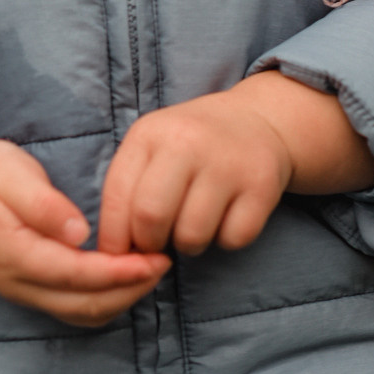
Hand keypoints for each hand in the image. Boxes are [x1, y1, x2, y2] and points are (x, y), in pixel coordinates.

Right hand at [0, 134, 170, 326]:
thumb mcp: (10, 173)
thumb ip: (43, 203)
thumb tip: (78, 231)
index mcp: (13, 254)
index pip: (74, 274)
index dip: (117, 272)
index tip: (152, 258)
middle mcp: (18, 283)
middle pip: (82, 304)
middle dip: (128, 289)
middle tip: (163, 262)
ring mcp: (24, 292)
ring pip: (81, 313)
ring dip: (121, 298)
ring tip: (151, 270)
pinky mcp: (32, 289)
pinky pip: (74, 308)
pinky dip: (106, 298)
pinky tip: (125, 276)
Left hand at [97, 87, 292, 256]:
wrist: (258, 119)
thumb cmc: (192, 142)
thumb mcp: (153, 146)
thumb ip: (129, 188)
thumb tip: (113, 252)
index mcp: (150, 133)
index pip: (117, 197)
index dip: (114, 239)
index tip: (121, 254)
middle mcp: (187, 141)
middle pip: (150, 216)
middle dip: (150, 244)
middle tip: (160, 241)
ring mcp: (226, 162)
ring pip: (191, 236)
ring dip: (189, 243)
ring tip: (194, 221)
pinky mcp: (260, 185)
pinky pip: (232, 239)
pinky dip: (226, 238)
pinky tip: (226, 214)